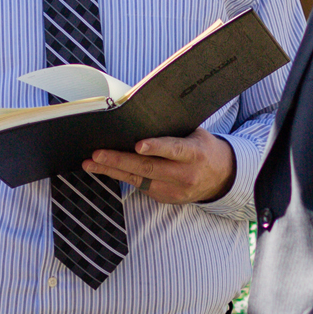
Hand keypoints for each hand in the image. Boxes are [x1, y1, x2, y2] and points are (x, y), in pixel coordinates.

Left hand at [83, 128, 234, 205]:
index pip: (175, 150)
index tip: (138, 145)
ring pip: (138, 180)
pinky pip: (140, 186)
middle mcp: (185, 175)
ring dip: (112, 171)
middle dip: (120, 161)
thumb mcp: (196, 134)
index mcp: (195, 154)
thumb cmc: (203, 148)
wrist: (221, 178)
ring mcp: (174, 190)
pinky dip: (122, 176)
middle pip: (148, 168)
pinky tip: (105, 168)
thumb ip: (173, 130)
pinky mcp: (165, 198)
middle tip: (97, 154)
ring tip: (90, 163)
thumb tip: (141, 115)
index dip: (157, 147)